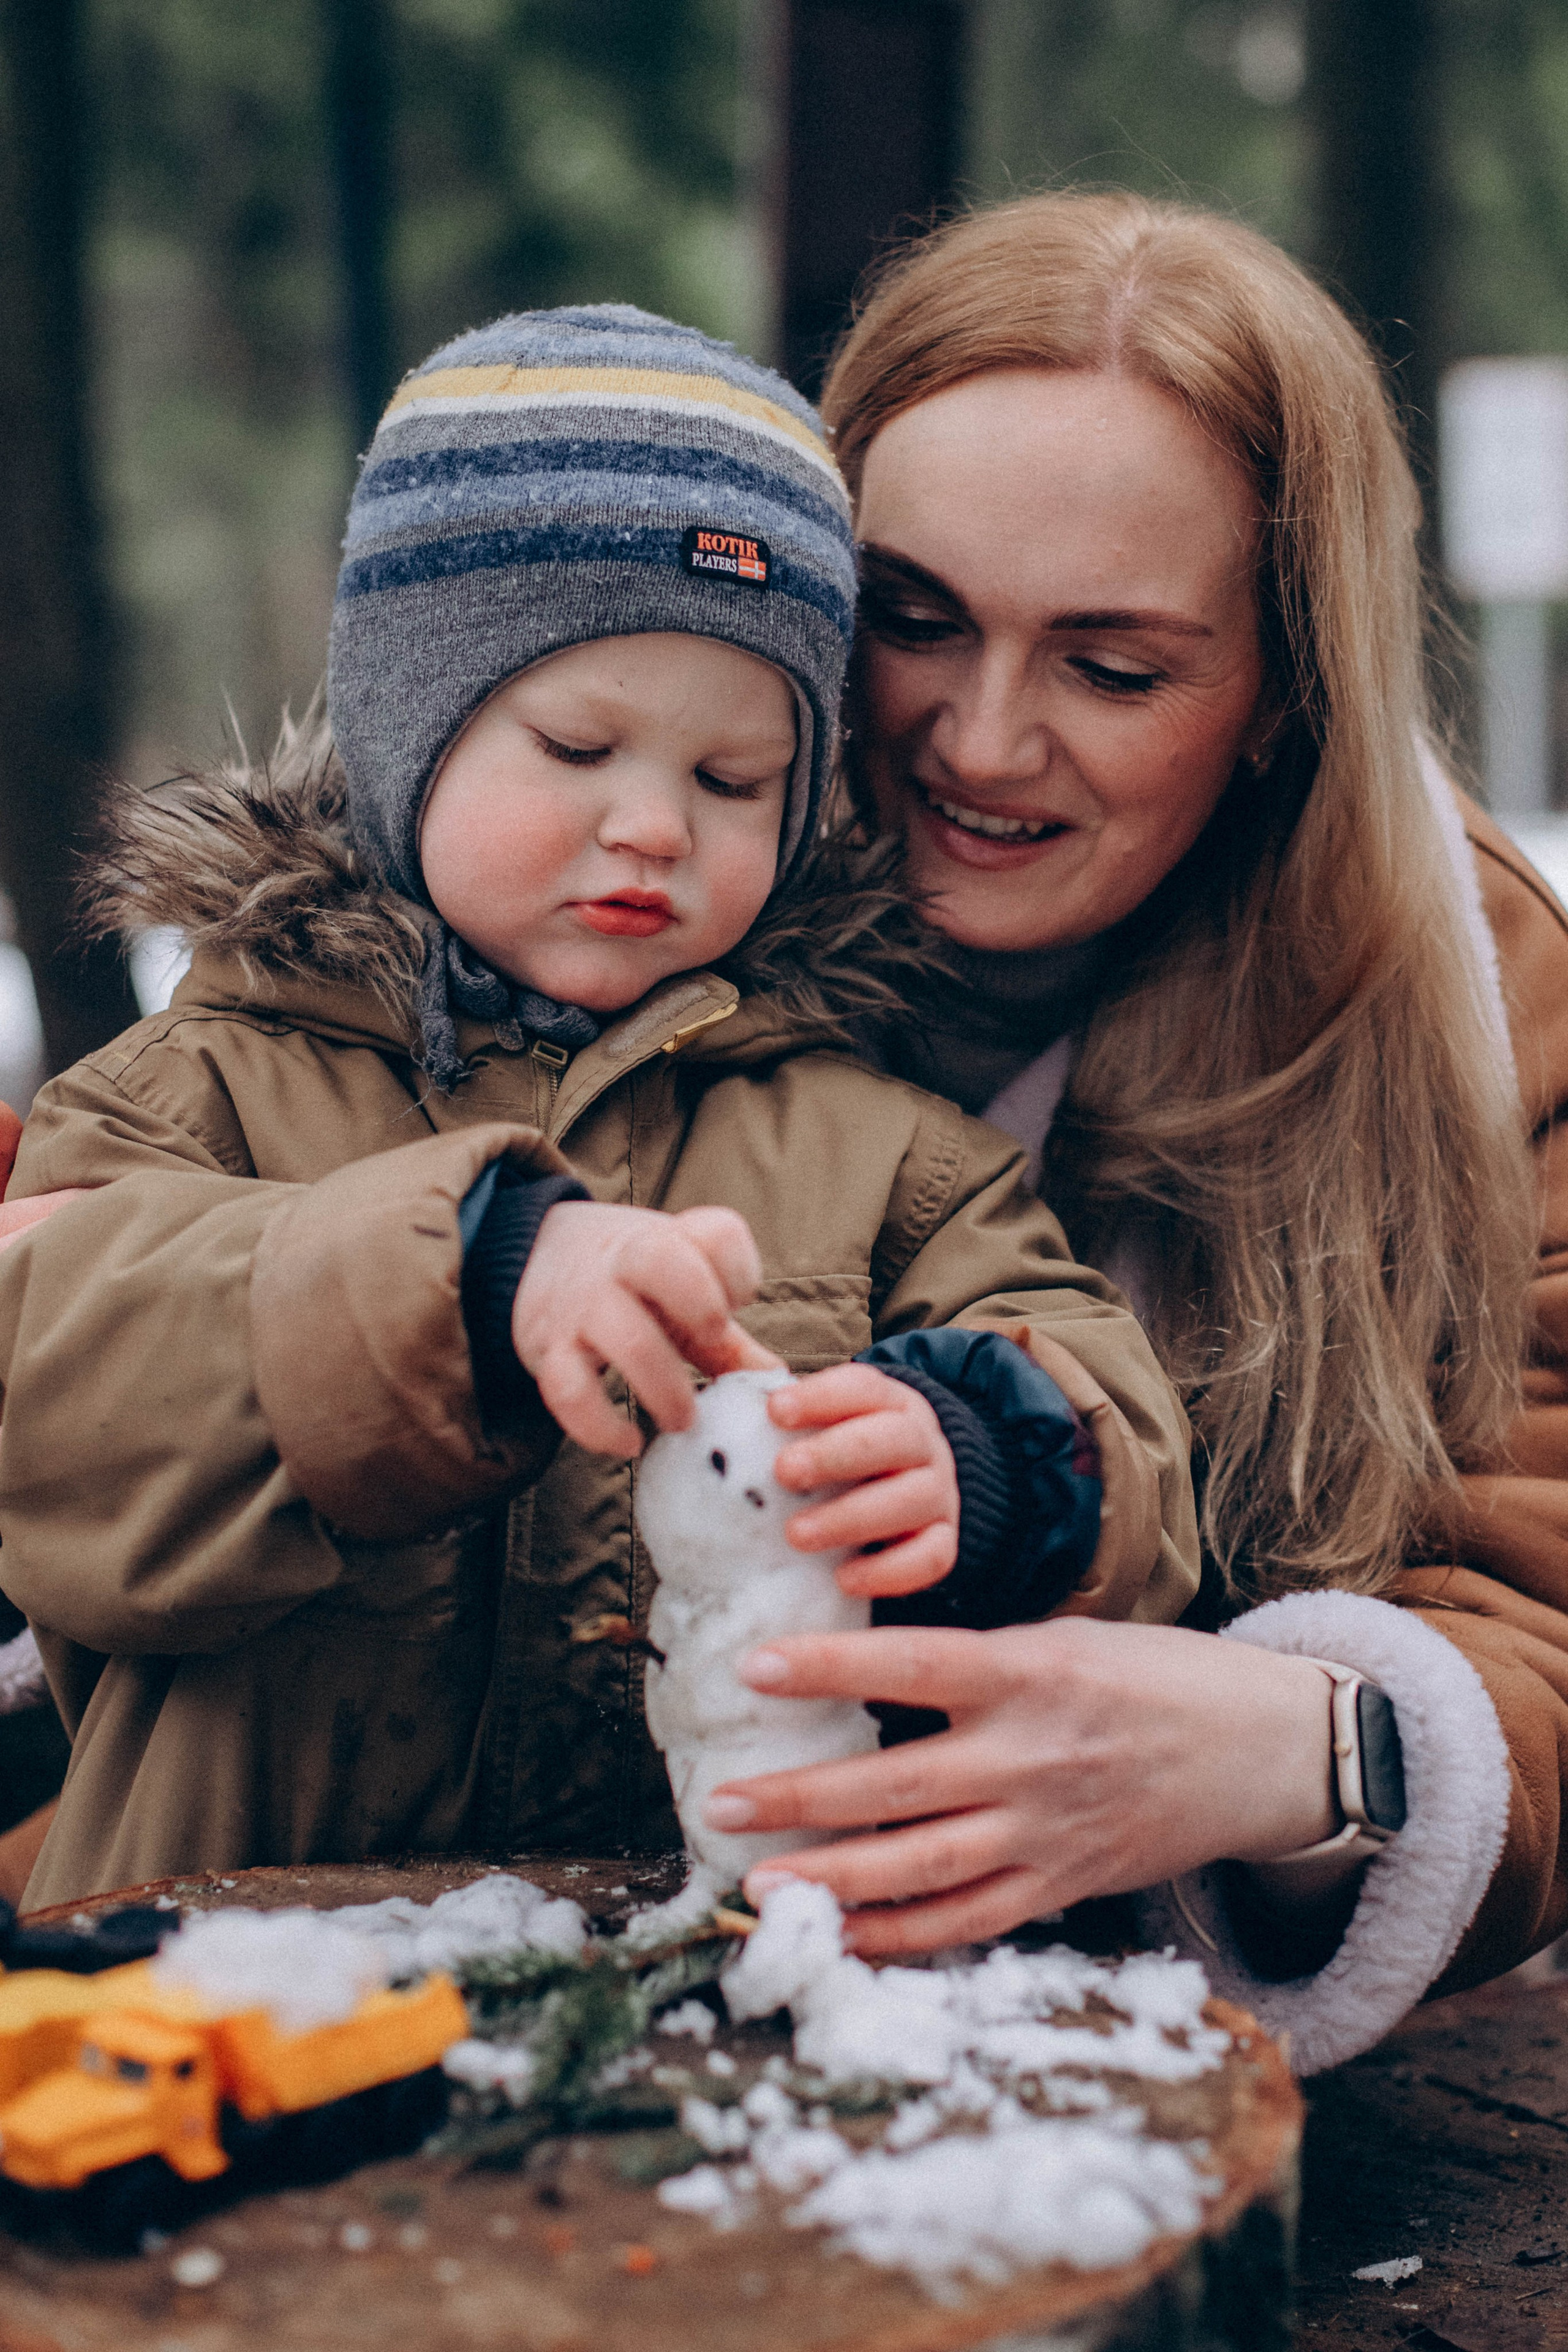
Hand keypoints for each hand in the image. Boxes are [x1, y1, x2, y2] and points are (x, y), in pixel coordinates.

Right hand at [512, 1201, 779, 1455]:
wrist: (536, 1257)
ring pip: (628, 1340)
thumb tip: (779, 1385)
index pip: (717, 1234)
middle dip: (703, 1308)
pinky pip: (568, 1392)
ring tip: (683, 1420)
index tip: (736, 1303)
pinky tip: (629, 1443)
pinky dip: (601, 1427)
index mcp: (666, 1241)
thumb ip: (725, 1339)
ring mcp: (583, 1305)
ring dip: (665, 1389)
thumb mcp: (680, 1292)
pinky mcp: (549, 1350)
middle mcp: (621, 1265)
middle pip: (664, 1262)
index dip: (739, 1272)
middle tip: (713, 1343)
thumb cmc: (630, 1282)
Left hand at [699, 1618, 1338, 1953]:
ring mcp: (1048, 1832)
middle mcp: (1033, 1757)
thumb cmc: (1158, 1677)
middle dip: (801, 1800)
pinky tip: (844, 1935)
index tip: (753, 1666)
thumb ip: (981, 1661)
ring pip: (921, 1869)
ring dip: (834, 1882)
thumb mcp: (1069, 1640)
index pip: (910, 1665)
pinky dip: (903, 1935)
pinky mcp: (1064, 1885)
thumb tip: (878, 1665)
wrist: (1263, 1749)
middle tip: (721, 1805)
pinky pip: (969, 1922)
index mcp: (1032, 1673)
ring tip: (761, 1885)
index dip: (828, 1665)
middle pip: (897, 1786)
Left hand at [768, 1364, 958, 1597]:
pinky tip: (844, 1579)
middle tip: (783, 1472)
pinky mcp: (944, 1540)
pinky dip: (890, 1571)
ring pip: (911, 1498)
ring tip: (796, 1534)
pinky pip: (932, 1557)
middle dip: (836, 1453)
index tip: (774, 1411)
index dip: (821, 1397)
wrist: (920, 1483)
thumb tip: (706, 1404)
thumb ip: (782, 1410)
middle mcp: (922, 1441)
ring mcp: (938, 1492)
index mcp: (890, 1401)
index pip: (863, 1388)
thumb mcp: (827, 1420)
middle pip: (892, 1438)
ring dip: (851, 1517)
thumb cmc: (851, 1450)